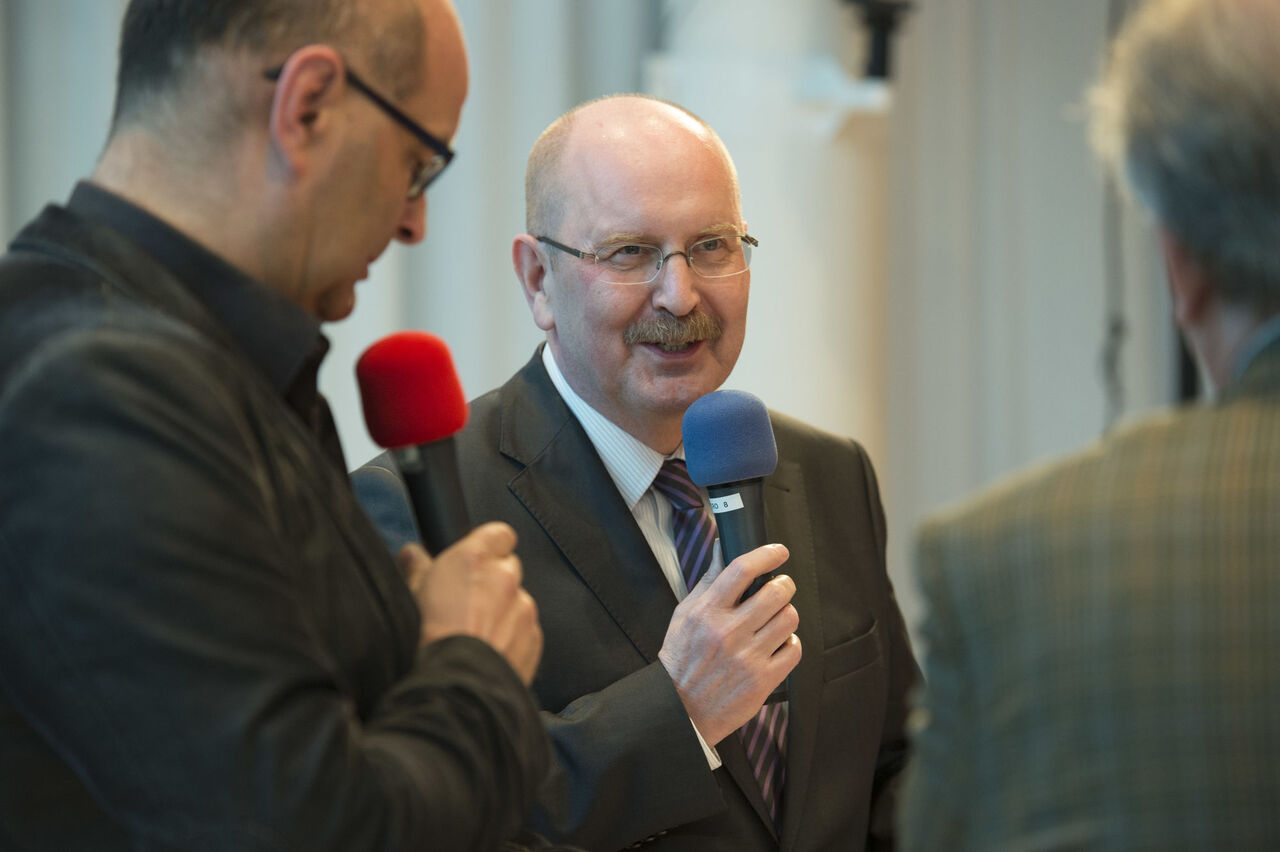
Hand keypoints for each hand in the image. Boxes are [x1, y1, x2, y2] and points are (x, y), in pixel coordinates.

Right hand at [398, 522, 541, 684]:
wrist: (451, 685)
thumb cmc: (426, 638)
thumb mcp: (410, 594)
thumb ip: (417, 567)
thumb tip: (412, 554)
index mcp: (475, 559)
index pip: (498, 534)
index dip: (488, 547)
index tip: (475, 562)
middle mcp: (505, 578)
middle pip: (508, 568)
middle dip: (493, 582)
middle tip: (468, 604)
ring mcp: (524, 608)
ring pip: (517, 602)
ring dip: (502, 613)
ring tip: (475, 636)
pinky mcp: (533, 639)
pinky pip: (525, 631)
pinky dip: (511, 638)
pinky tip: (488, 653)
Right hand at [657, 543, 800, 745]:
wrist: (680, 710)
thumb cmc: (681, 659)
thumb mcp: (684, 615)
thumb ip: (708, 582)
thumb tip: (722, 549)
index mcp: (707, 612)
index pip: (742, 570)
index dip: (767, 554)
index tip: (779, 551)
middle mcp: (729, 632)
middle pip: (776, 592)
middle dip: (784, 585)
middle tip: (780, 588)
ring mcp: (748, 658)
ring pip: (790, 618)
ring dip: (787, 614)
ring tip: (776, 619)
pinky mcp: (762, 680)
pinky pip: (794, 649)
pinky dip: (790, 643)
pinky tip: (777, 644)